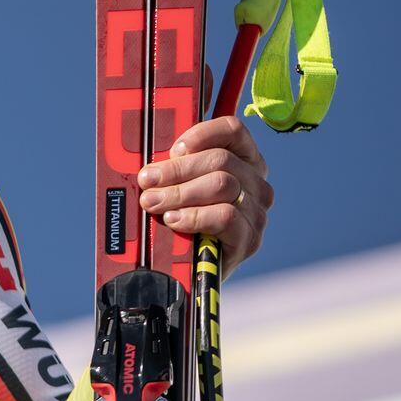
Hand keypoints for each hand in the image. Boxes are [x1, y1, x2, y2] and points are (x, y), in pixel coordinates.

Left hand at [136, 115, 273, 272]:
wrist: (192, 269)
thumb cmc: (182, 218)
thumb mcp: (178, 185)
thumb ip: (172, 165)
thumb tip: (143, 148)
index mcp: (242, 160)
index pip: (233, 130)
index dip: (202, 133)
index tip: (174, 148)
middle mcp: (256, 182)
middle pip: (220, 160)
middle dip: (177, 169)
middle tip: (147, 181)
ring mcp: (256, 211)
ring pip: (222, 185)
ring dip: (180, 192)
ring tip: (153, 202)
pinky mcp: (250, 239)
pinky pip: (225, 216)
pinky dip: (194, 216)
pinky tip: (174, 220)